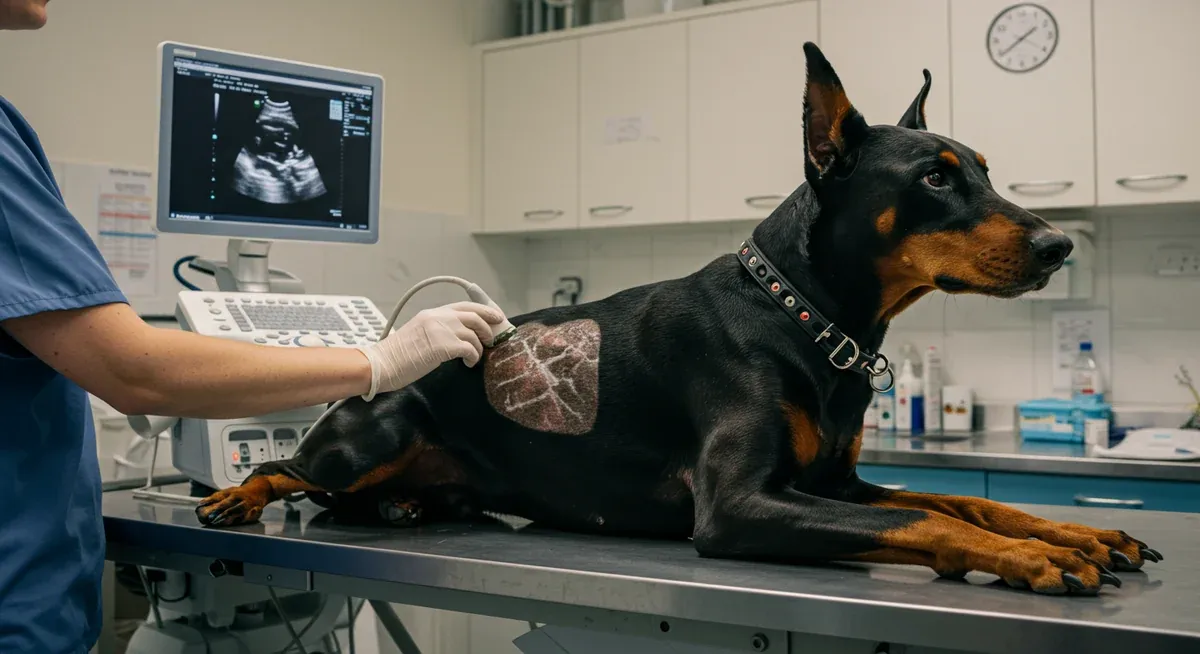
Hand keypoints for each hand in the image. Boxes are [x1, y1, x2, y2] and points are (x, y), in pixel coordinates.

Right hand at [359, 301, 505, 399]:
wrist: (382, 364)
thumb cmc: (397, 355)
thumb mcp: (419, 333)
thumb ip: (438, 330)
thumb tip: (458, 337)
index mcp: (432, 313)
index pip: (464, 306)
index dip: (483, 309)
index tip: (496, 316)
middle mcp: (438, 317)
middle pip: (474, 316)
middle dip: (488, 328)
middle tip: (491, 340)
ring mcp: (442, 330)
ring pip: (474, 334)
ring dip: (478, 347)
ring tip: (474, 357)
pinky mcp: (444, 346)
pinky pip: (470, 349)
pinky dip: (473, 357)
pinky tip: (468, 363)